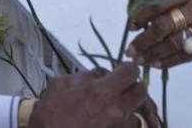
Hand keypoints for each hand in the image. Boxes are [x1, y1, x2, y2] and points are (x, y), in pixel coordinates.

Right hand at [30, 63, 148, 127]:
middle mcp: (116, 110)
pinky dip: (125, 126)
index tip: (122, 72)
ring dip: (130, 110)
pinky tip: (112, 124)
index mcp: (102, 91)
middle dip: (132, 88)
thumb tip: (101, 75)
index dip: (127, 69)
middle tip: (122, 89)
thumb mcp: (62, 83)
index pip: (131, 72)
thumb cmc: (50, 112)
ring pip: (138, 114)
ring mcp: (118, 127)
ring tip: (116, 111)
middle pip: (141, 92)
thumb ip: (86, 76)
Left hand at [126, 0, 191, 69]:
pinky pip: (188, 55)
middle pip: (162, 24)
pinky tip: (159, 64)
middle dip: (142, 39)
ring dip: (153, 53)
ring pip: (173, 42)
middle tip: (130, 49)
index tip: (132, 25)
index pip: (160, 1)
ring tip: (141, 60)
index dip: (142, 15)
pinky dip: (170, 61)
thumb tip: (149, 7)